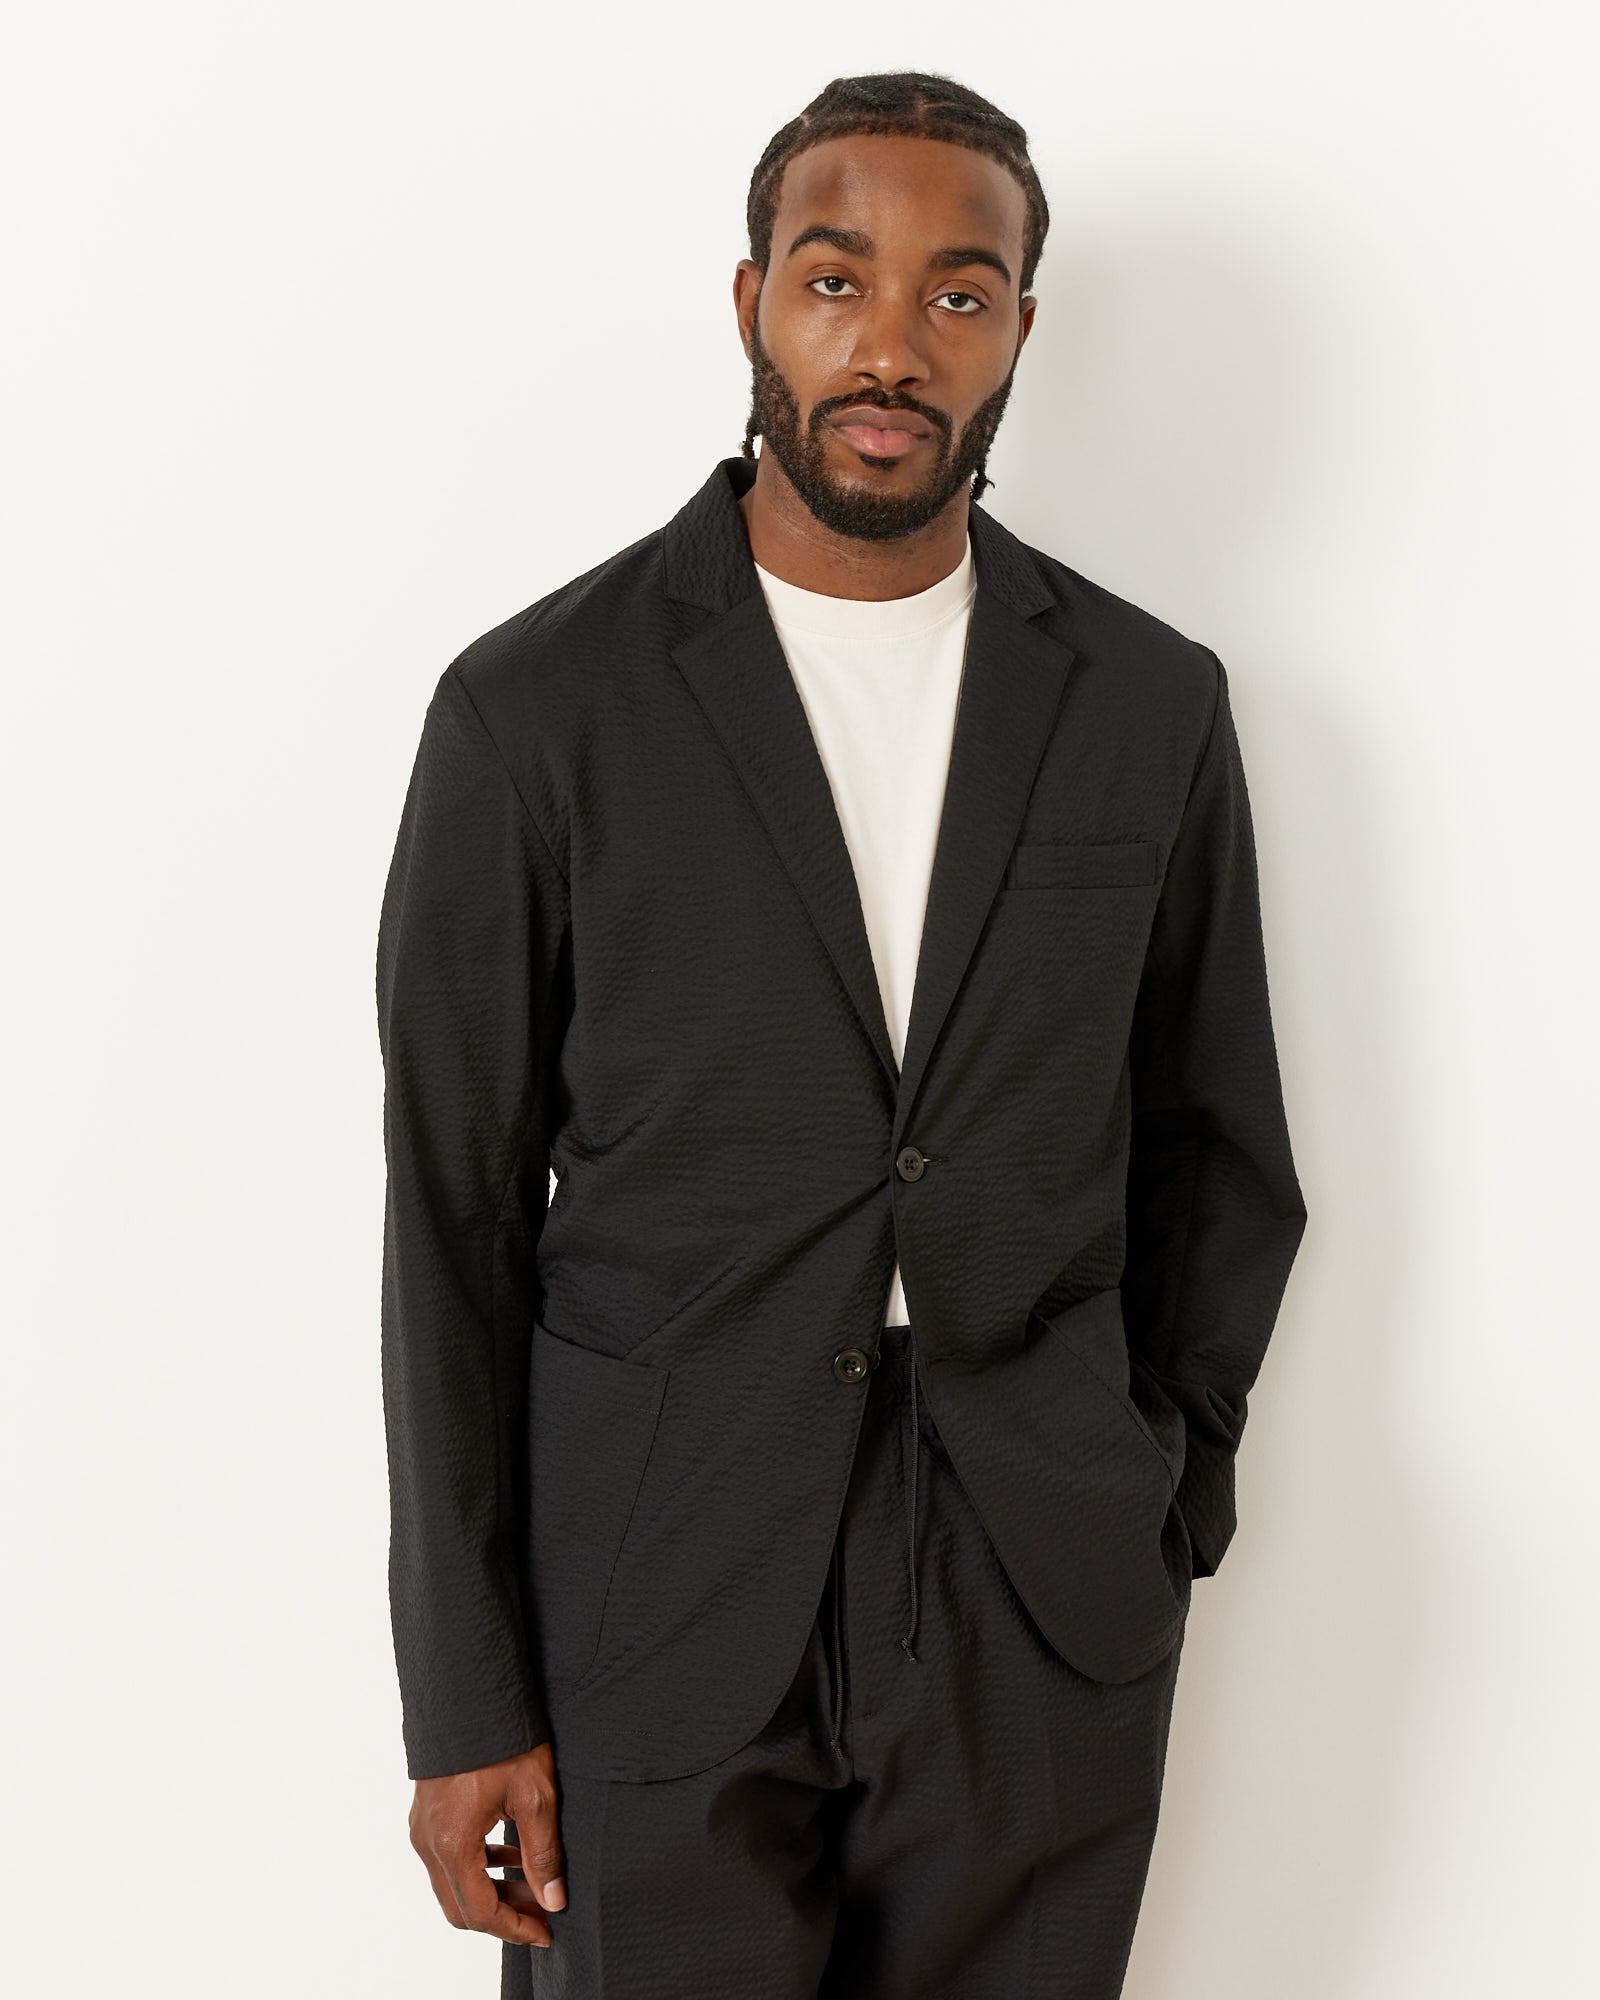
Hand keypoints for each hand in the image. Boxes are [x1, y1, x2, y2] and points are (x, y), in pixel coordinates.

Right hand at [409, 1739, 567, 1948]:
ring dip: (491, 1890)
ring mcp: (422, 1828)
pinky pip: (448, 1858)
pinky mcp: (426, 1814)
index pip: (480, 1912)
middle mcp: (428, 1842)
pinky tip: (510, 1853)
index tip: (545, 1933)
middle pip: (461, 1906)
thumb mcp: (535, 1796)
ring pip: (454, 1884)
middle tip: (541, 1911)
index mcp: (452, 1843)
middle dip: (503, 1915)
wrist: (470, 1691)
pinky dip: (478, 1867)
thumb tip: (553, 1900)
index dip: (515, 1929)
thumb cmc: (503, 1739)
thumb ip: (543, 1855)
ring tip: (533, 1883)